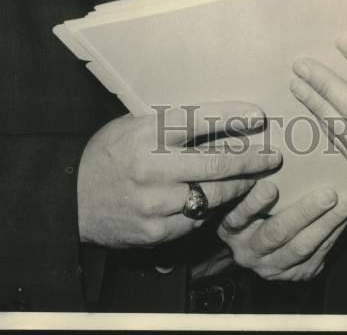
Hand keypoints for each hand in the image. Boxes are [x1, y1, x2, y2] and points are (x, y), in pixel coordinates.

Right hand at [77, 102, 280, 247]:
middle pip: (217, 162)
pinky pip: (196, 219)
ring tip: (254, 180)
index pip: (200, 120)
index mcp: (148, 133)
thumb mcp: (134, 126)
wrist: (73, 200)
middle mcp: (153, 167)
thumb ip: (171, 125)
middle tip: (273, 156)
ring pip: (214, 196)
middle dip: (251, 159)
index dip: (234, 117)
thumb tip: (221, 119)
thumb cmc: (110, 154)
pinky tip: (222, 202)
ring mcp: (155, 203)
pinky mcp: (156, 231)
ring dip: (239, 187)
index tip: (259, 116)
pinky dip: (212, 210)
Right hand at [218, 180, 346, 280]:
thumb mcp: (241, 194)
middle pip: (276, 233)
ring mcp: (272, 266)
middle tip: (327, 194)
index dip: (253, 204)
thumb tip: (266, 148)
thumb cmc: (251, 204)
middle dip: (304, 213)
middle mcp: (248, 251)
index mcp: (231, 229)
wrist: (256, 246)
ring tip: (345, 203)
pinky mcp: (293, 274)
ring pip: (301, 247)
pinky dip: (333, 234)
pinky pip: (316, 256)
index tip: (270, 188)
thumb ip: (249, 178)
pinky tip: (344, 216)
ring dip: (327, 224)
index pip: (238, 217)